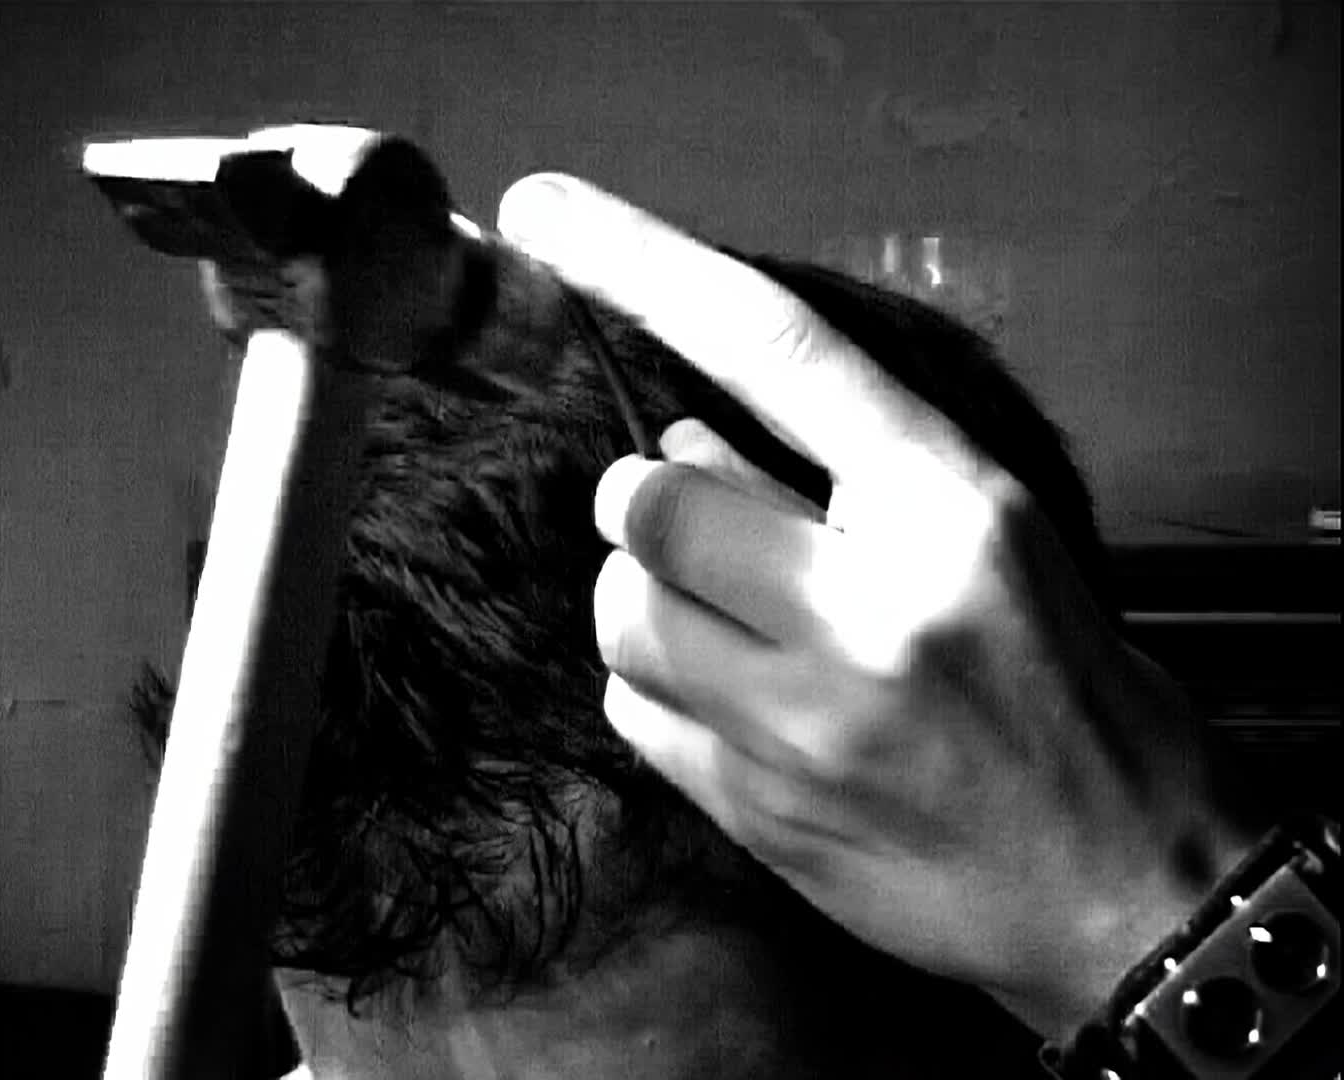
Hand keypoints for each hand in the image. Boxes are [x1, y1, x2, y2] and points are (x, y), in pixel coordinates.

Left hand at [496, 174, 1256, 1038]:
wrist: (1119, 879)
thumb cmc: (1060, 683)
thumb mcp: (989, 540)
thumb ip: (839, 474)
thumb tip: (677, 438)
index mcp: (950, 509)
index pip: (775, 349)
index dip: (646, 264)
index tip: (543, 210)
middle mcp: (874, 611)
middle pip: (653, 502)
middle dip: (646, 501)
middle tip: (690, 520)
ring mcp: (810, 726)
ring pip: (623, 614)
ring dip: (643, 596)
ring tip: (722, 617)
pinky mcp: (762, 815)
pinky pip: (630, 712)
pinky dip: (653, 687)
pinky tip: (728, 697)